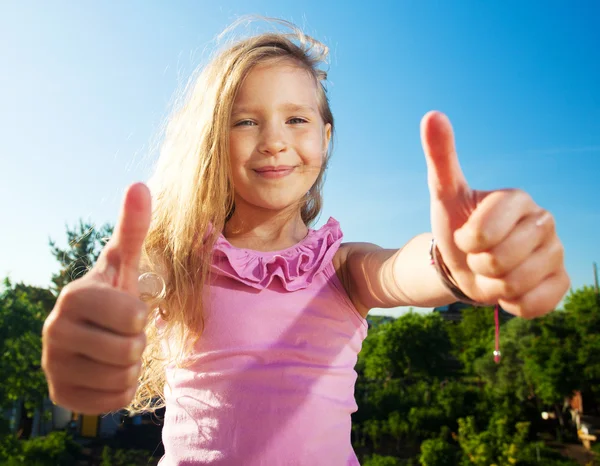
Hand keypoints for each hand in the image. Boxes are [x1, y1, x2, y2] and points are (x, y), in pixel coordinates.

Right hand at [42, 183, 151, 413]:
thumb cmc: (114, 293)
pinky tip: (107, 371)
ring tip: (115, 349)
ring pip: (123, 378)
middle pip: (130, 351)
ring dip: (130, 366)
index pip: (133, 318)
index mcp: (73, 297)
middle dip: (137, 343)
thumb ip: (132, 227)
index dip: (141, 315)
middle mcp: (54, 332)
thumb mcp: (124, 263)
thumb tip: (140, 184)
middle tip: (122, 333)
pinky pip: (114, 402)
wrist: (91, 331)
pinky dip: (121, 390)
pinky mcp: (60, 396)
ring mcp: (52, 367)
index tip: (126, 309)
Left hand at [421, 111, 569, 317]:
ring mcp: (556, 253)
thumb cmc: (456, 227)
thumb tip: (432, 115)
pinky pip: (535, 304)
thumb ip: (440, 156)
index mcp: (518, 199)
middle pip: (500, 260)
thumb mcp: (444, 193)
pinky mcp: (560, 282)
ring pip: (515, 284)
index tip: (465, 236)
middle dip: (477, 264)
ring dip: (492, 285)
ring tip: (491, 271)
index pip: (484, 232)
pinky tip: (508, 288)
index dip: (467, 241)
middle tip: (477, 255)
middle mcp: (545, 222)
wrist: (467, 266)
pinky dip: (512, 303)